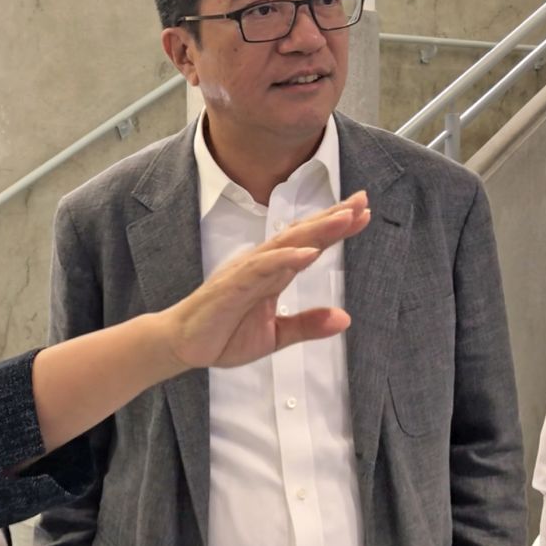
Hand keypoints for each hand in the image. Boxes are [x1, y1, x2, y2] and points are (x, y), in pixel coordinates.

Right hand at [164, 190, 369, 368]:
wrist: (183, 345)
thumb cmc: (223, 333)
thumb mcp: (275, 335)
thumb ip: (307, 325)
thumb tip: (344, 319)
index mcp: (273, 273)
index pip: (308, 244)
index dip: (334, 228)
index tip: (362, 213)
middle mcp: (261, 264)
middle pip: (301, 235)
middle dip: (332, 217)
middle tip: (362, 200)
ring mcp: (246, 272)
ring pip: (285, 244)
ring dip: (315, 231)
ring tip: (344, 218)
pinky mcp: (233, 285)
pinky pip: (261, 269)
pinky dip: (285, 259)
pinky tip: (307, 253)